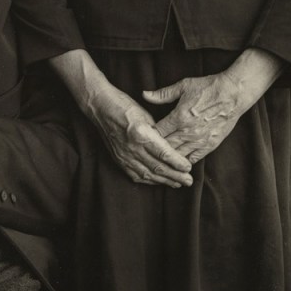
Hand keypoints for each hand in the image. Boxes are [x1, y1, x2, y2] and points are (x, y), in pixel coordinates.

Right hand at [48, 48, 191, 186]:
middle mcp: (132, 148)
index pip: (164, 154)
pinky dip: (149, 180)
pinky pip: (135, 175)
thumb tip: (170, 147)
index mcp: (141, 134)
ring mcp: (124, 155)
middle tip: (189, 181)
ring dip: (164, 181)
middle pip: (158, 167)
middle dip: (175, 176)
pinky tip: (158, 181)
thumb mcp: (146, 115)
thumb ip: (158, 133)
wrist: (101, 107)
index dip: (178, 163)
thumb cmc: (125, 106)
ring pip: (148, 174)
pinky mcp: (118, 159)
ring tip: (178, 184)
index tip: (189, 167)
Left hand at [142, 50, 282, 162]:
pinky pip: (193, 159)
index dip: (148, 136)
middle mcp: (188, 131)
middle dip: (155, 150)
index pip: (157, 132)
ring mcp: (199, 140)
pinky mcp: (210, 145)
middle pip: (165, 147)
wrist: (233, 93)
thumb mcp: (183, 86)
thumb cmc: (208, 87)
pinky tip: (176, 164)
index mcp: (179, 117)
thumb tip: (144, 94)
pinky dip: (184, 162)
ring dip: (168, 159)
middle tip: (146, 153)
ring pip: (178, 156)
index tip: (142, 137)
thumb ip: (163, 94)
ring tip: (159, 162)